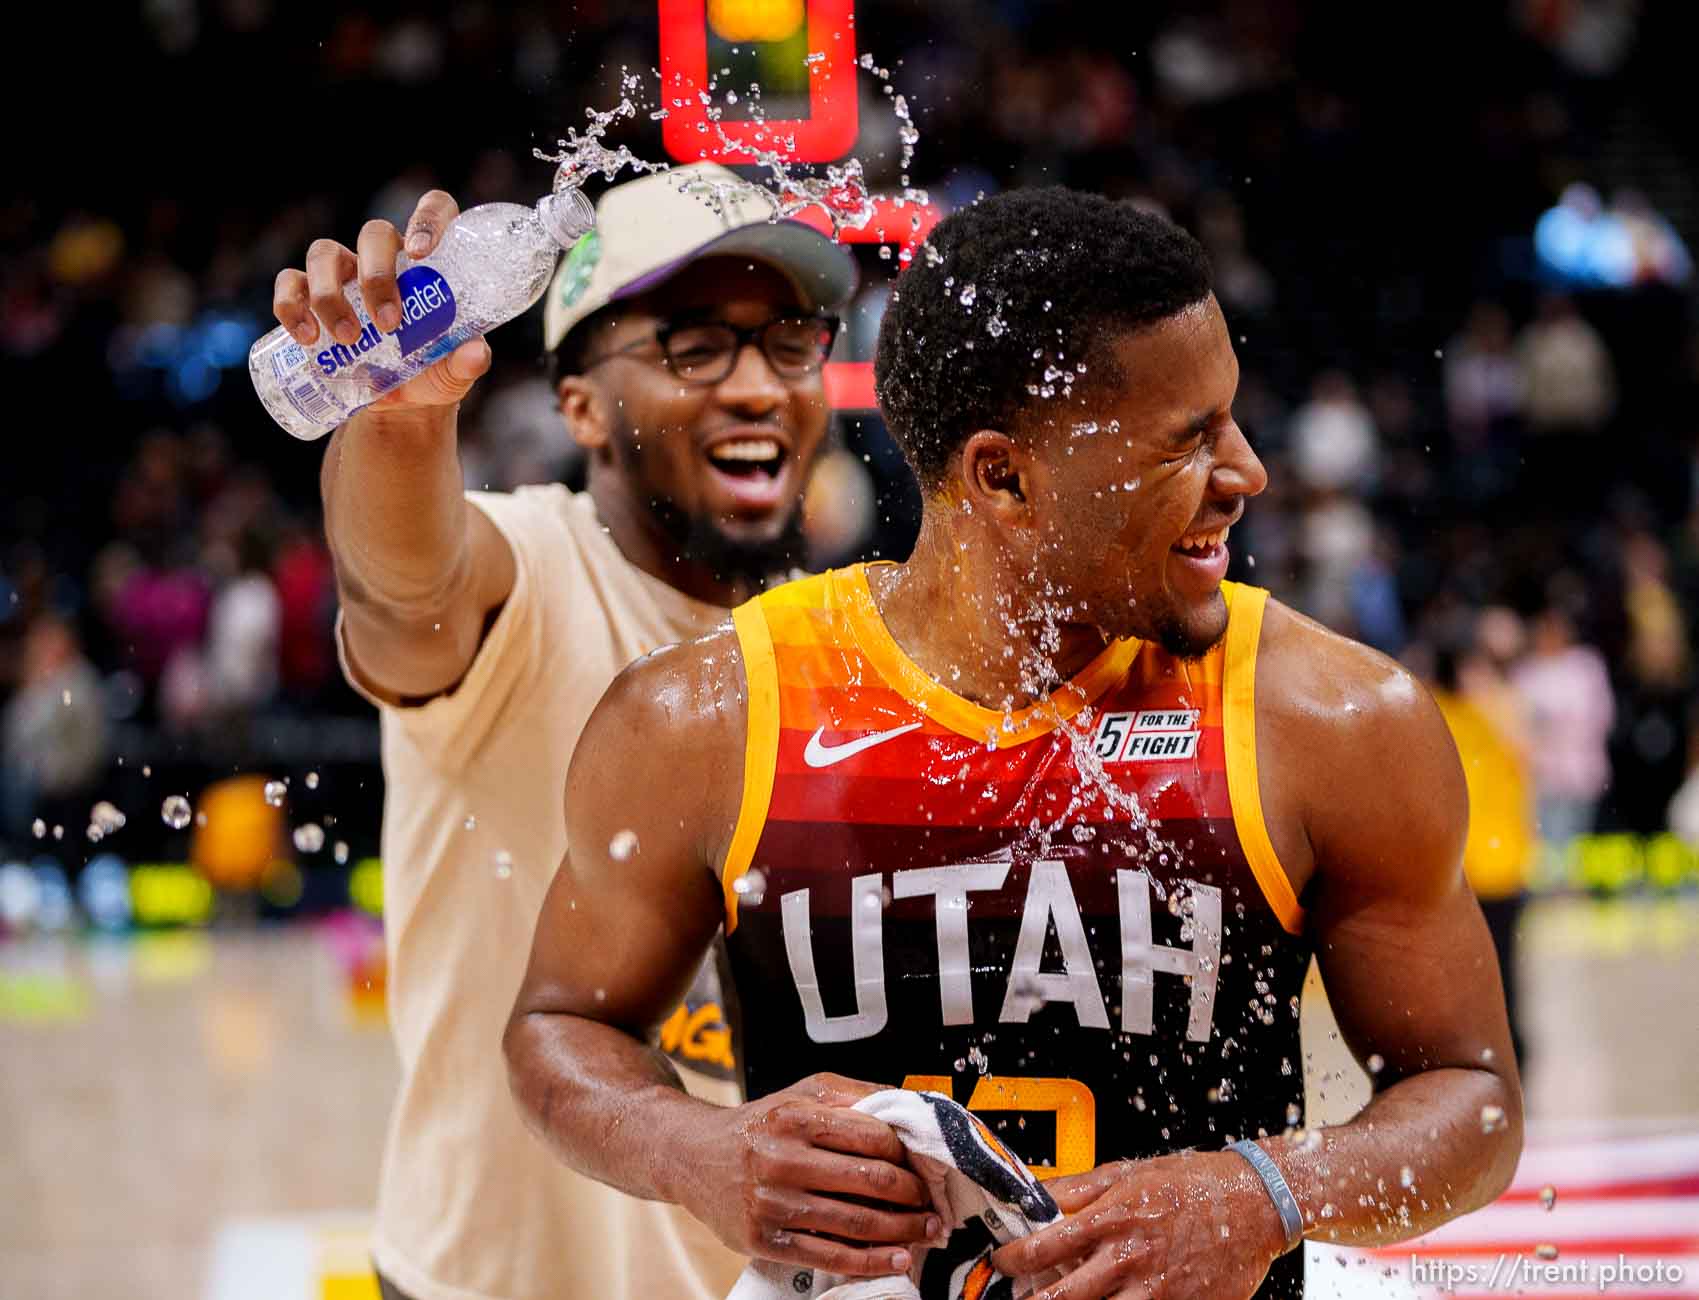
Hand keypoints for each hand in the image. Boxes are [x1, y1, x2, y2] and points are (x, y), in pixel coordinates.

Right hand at [271, 189, 489, 413]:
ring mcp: (344, 273)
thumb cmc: (434, 372)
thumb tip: (477, 354)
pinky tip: (306, 337)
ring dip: (330, 294)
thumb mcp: (455, 372)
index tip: (420, 253)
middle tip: (388, 323)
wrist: (401, 405)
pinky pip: (291, 284)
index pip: (433, 213)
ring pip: (325, 254)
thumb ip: (468, 362)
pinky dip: (291, 306)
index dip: (427, 220)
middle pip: (373, 234)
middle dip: (376, 275)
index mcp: (428, 263)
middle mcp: (384, 258)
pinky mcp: (311, 297)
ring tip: (347, 339)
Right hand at [673, 1072, 940, 1278]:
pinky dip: (870, 1261)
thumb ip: (854, 1096)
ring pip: (855, 1223)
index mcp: (796, 1117)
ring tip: (925, 1231)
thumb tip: (908, 1107)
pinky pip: (829, 1256)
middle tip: (932, 1203)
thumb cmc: (760, 1123)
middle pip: (869, 1181)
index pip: (872, 1137)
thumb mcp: (802, 1094)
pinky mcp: (763, 1239)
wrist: (693, 1156)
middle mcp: (781, 1159)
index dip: (907, 1154)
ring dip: (902, 1231)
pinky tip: (896, 1258)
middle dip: (912, 1196)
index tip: (922, 1165)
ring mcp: (771, 1203)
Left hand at [990, 1150, 1287, 1299]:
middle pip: (1064, 1297)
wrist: (1255, 1201)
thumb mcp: (1129, 1171)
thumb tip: (1038, 1192)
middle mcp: (1131, 1257)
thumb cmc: (1193, 1183)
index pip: (1047, 1245)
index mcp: (1113, 1217)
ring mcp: (1157, 1290)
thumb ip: (1080, 1186)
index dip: (1015, 1259)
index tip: (1003, 1263)